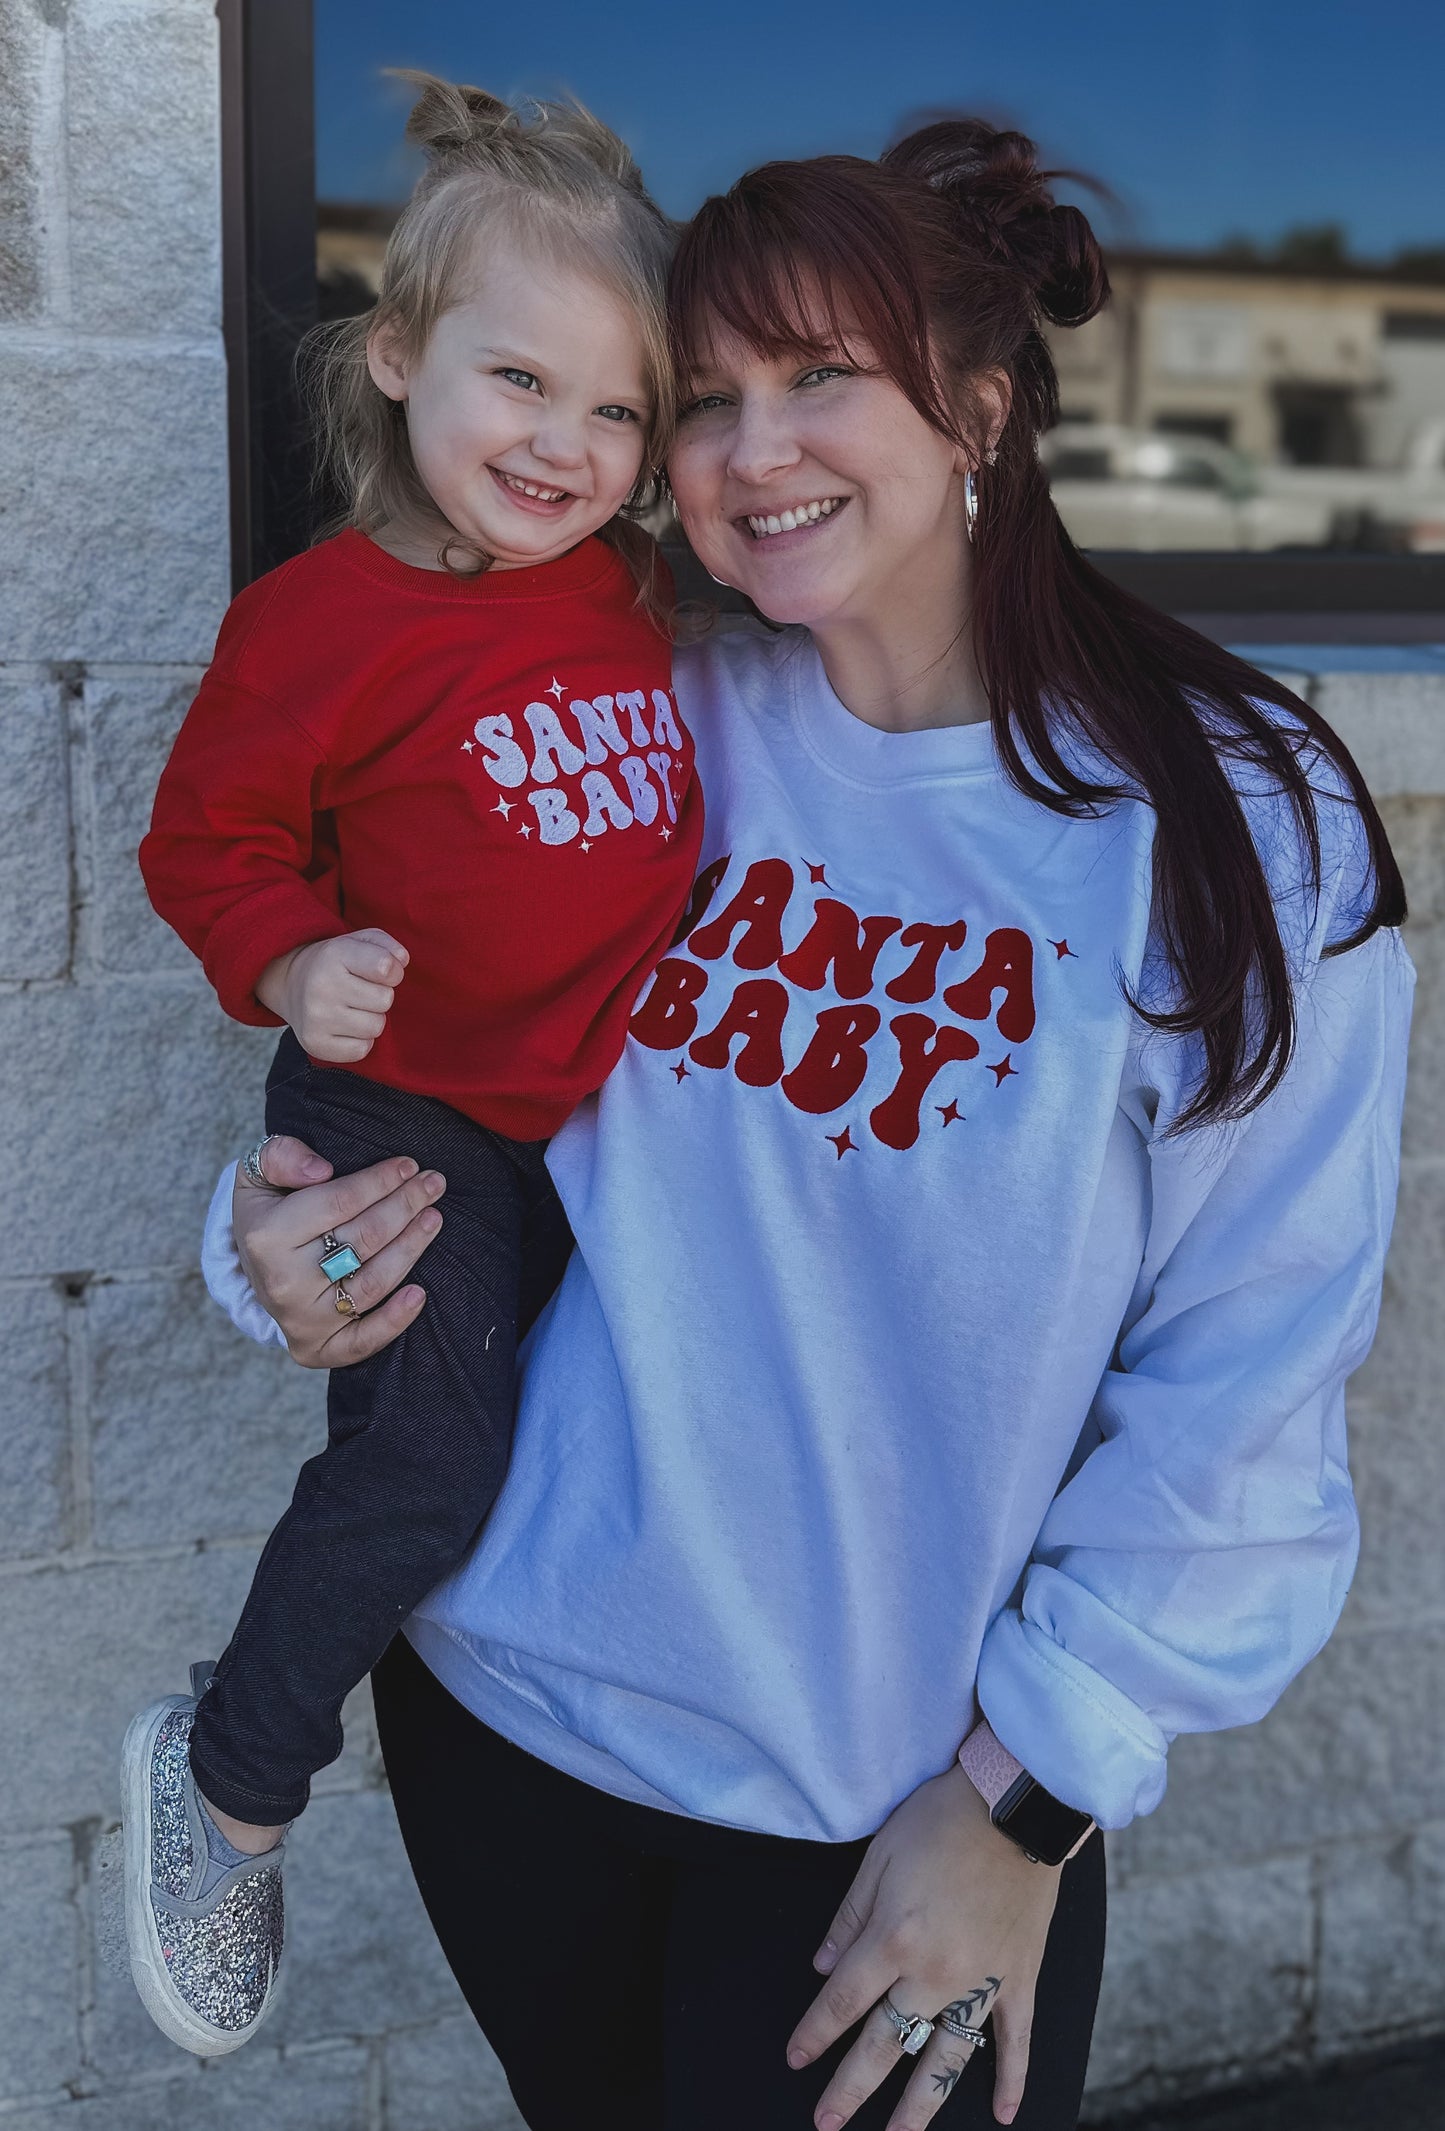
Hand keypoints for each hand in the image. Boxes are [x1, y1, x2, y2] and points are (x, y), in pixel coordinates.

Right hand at [234, 1134, 443, 1366]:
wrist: (252, 1270)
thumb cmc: (269, 1213)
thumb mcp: (257, 1175)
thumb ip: (281, 1157)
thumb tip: (321, 1171)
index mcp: (267, 1236)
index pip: (338, 1203)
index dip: (379, 1181)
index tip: (409, 1165)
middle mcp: (284, 1282)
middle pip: (364, 1239)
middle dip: (405, 1205)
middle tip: (434, 1183)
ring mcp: (301, 1319)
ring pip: (373, 1282)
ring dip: (412, 1247)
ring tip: (434, 1217)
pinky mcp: (317, 1348)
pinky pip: (363, 1339)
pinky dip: (395, 1320)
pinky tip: (420, 1293)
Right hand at [257, 929, 409, 1062]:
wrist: (290, 984)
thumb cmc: (336, 964)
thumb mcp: (359, 942)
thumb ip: (387, 946)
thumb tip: (402, 962)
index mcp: (335, 955)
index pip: (385, 968)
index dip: (393, 972)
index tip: (382, 972)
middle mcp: (322, 986)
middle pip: (385, 1000)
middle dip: (380, 996)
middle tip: (362, 992)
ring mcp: (316, 1017)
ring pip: (375, 1027)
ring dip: (371, 1019)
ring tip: (353, 1009)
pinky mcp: (315, 1043)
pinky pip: (362, 1049)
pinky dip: (360, 1041)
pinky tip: (346, 1027)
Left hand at [787, 1765, 1060, 2130]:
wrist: (1015, 1803)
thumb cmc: (941, 1819)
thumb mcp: (879, 1854)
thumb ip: (849, 1915)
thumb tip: (821, 1965)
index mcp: (893, 1938)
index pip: (842, 2001)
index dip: (814, 2034)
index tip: (795, 2059)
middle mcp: (935, 1972)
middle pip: (884, 2043)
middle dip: (850, 2087)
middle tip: (826, 2122)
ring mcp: (981, 1981)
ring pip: (946, 2058)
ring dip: (919, 2105)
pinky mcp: (1020, 1978)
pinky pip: (1016, 2040)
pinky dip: (1011, 2079)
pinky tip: (1002, 2115)